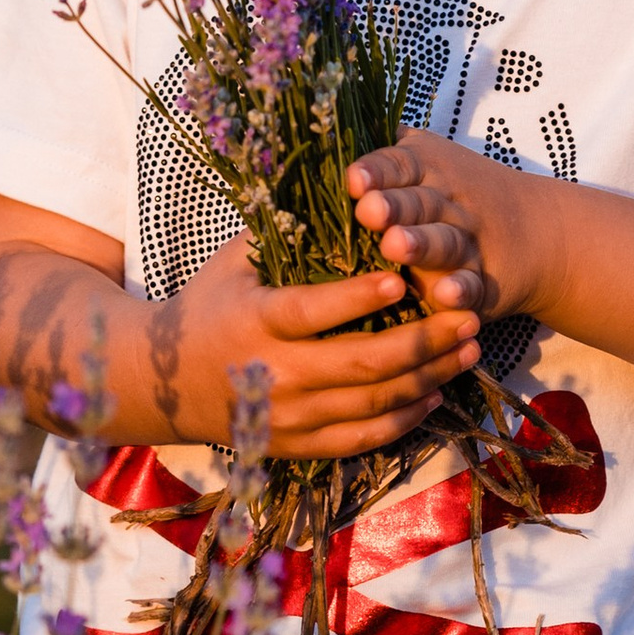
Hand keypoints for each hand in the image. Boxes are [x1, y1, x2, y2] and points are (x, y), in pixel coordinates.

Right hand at [164, 234, 481, 458]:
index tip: (402, 280)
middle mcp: (273, 375)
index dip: (359, 299)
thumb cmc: (208, 306)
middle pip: (362, 364)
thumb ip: (282, 231)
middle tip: (468, 316)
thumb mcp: (232, 262)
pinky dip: (405, 419)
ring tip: (469, 349)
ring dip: (429, 376)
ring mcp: (287, 416)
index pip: (312, 312)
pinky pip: (362, 439)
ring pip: (373, 404)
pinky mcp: (297, 446)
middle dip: (425, 341)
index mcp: (254, 321)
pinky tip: (435, 392)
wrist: (164, 383)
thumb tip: (340, 189)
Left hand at [345, 127, 513, 314]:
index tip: (354, 179)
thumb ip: (386, 155)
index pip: (400, 165)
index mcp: (426, 171)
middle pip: (418, 202)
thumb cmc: (458, 197)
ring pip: (443, 242)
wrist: (541, 233)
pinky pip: (473, 285)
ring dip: (421, 244)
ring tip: (395, 247)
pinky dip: (461, 290)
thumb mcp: (429, 164)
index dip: (377, 171)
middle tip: (370, 211)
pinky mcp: (483, 283)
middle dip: (394, 206)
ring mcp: (467, 244)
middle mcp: (445, 205)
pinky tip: (445, 294)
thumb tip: (329, 122)